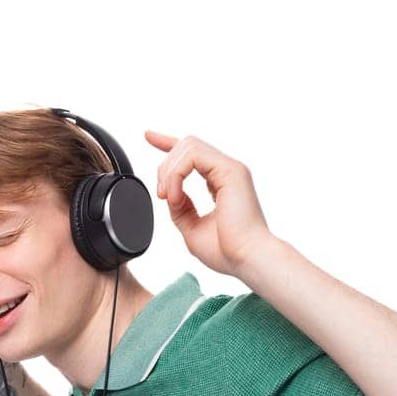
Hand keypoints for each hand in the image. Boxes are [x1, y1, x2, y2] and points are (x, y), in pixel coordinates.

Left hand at [143, 130, 279, 279]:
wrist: (248, 259)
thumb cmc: (228, 251)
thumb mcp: (192, 228)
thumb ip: (180, 209)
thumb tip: (169, 194)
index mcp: (221, 182)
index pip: (192, 153)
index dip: (168, 142)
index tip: (148, 136)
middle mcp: (227, 172)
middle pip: (185, 146)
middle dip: (165, 167)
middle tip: (163, 195)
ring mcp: (231, 169)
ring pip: (188, 146)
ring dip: (169, 172)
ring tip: (170, 198)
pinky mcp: (231, 170)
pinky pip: (193, 155)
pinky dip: (177, 175)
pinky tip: (176, 196)